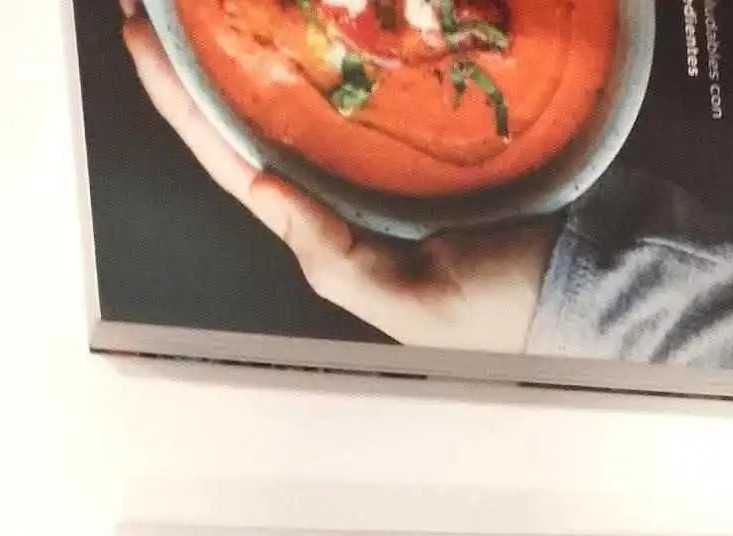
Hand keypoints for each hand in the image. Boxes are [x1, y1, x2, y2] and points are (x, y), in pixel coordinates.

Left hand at [119, 1, 556, 351]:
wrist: (591, 284)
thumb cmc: (505, 310)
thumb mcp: (413, 304)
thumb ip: (335, 259)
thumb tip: (261, 186)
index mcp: (328, 224)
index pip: (232, 157)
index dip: (180, 99)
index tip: (141, 36)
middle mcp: (344, 177)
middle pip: (250, 101)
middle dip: (202, 44)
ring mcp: (386, 142)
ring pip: (304, 73)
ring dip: (263, 25)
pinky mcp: (432, 112)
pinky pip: (377, 60)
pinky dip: (346, 24)